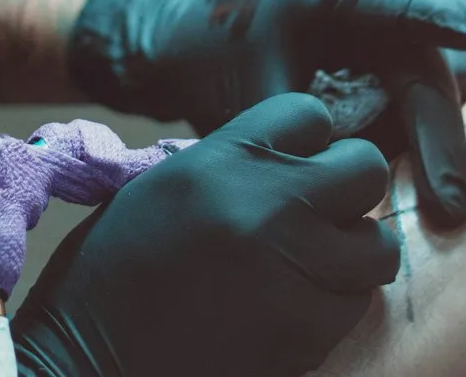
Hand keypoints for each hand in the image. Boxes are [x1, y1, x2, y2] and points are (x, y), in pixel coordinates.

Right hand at [11, 94, 398, 376]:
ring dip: (350, 252)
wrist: (89, 362)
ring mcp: (289, 272)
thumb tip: (301, 155)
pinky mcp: (302, 334)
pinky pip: (354, 305)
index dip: (308, 139)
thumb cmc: (116, 270)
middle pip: (365, 168)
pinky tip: (291, 304)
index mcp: (221, 160)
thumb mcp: (164, 186)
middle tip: (319, 209)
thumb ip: (236, 162)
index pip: (311, 114)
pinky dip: (332, 304)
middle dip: (348, 186)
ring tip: (309, 262)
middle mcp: (264, 207)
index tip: (295, 162)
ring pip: (377, 245)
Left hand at [68, 0, 465, 226]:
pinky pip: (403, 100)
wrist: (182, 38)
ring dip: (430, 148)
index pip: (420, 10)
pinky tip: (435, 174)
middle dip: (440, 139)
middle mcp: (373, 3)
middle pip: (425, 71)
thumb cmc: (212, 49)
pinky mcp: (374, 63)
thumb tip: (364, 158)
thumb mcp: (252, 85)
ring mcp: (377, 32)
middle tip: (450, 203)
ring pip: (421, 92)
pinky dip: (412, 137)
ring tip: (443, 203)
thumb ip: (313, 116)